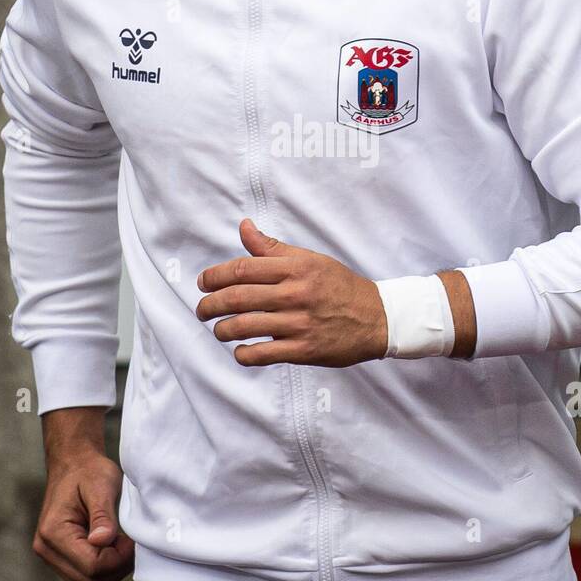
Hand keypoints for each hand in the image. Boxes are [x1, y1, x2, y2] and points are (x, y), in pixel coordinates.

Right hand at [33, 411, 134, 580]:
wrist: (73, 464)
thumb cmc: (88, 471)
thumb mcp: (101, 486)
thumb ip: (102, 515)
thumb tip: (103, 541)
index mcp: (54, 532)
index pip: (92, 566)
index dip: (118, 558)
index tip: (131, 539)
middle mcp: (46, 549)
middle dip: (116, 567)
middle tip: (129, 542)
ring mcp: (50, 556)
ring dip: (110, 572)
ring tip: (120, 544)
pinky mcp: (59, 559)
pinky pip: (84, 580)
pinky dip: (102, 572)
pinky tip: (112, 549)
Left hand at [195, 218, 388, 366]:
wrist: (377, 318)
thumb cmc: (339, 286)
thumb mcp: (310, 260)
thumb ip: (273, 248)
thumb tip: (244, 227)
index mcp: (295, 268)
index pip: (242, 268)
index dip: (215, 276)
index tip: (203, 283)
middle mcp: (295, 294)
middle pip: (237, 297)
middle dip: (210, 304)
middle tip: (202, 309)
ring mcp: (299, 323)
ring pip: (244, 327)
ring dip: (222, 330)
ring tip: (219, 330)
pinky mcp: (304, 350)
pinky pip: (262, 354)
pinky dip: (244, 354)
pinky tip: (240, 351)